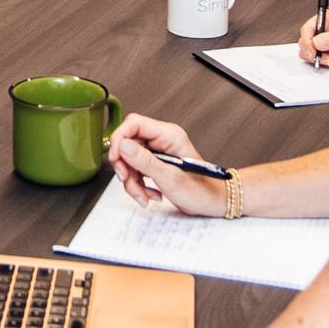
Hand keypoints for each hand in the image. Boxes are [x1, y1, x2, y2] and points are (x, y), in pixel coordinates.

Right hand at [107, 112, 229, 217]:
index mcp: (168, 135)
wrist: (211, 203)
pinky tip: (151, 194)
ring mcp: (157, 153)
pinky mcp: (154, 165)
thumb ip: (144, 161)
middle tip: (128, 180)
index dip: (120, 139)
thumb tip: (123, 146)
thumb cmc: (201, 190)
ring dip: (132, 181)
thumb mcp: (170, 177)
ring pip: (129, 161)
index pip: (133, 124)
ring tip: (144, 195)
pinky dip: (138, 186)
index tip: (117, 158)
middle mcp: (161, 141)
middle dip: (125, 167)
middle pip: (127, 144)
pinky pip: (135, 171)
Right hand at [297, 11, 328, 67]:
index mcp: (326, 19)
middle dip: (314, 53)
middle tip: (325, 58)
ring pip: (312, 54)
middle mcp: (324, 30)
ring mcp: (327, 42)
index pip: (307, 30)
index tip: (313, 51)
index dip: (307, 41)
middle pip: (306, 43)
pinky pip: (322, 60)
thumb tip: (316, 43)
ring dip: (322, 60)